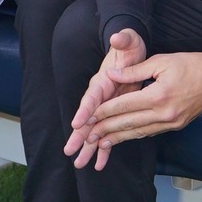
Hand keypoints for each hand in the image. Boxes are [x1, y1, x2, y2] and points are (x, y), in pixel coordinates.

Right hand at [65, 28, 148, 169]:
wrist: (131, 52)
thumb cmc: (129, 48)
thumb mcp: (129, 41)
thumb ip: (124, 40)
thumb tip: (118, 36)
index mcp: (102, 80)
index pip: (91, 96)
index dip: (84, 110)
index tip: (77, 123)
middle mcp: (99, 95)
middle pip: (86, 117)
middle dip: (79, 135)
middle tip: (70, 150)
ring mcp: (105, 106)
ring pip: (94, 129)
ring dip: (88, 147)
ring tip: (80, 164)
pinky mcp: (112, 112)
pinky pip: (107, 132)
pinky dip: (103, 148)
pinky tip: (99, 164)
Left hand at [65, 35, 201, 171]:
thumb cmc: (191, 64)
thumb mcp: (161, 61)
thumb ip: (135, 70)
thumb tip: (112, 75)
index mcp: (158, 95)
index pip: (123, 106)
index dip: (103, 112)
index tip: (86, 116)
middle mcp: (164, 113)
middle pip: (127, 124)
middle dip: (104, 129)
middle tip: (86, 135)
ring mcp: (171, 122)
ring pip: (138, 132)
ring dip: (117, 138)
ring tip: (98, 142)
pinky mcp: (176, 125)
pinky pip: (150, 132)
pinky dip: (133, 135)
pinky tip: (122, 137)